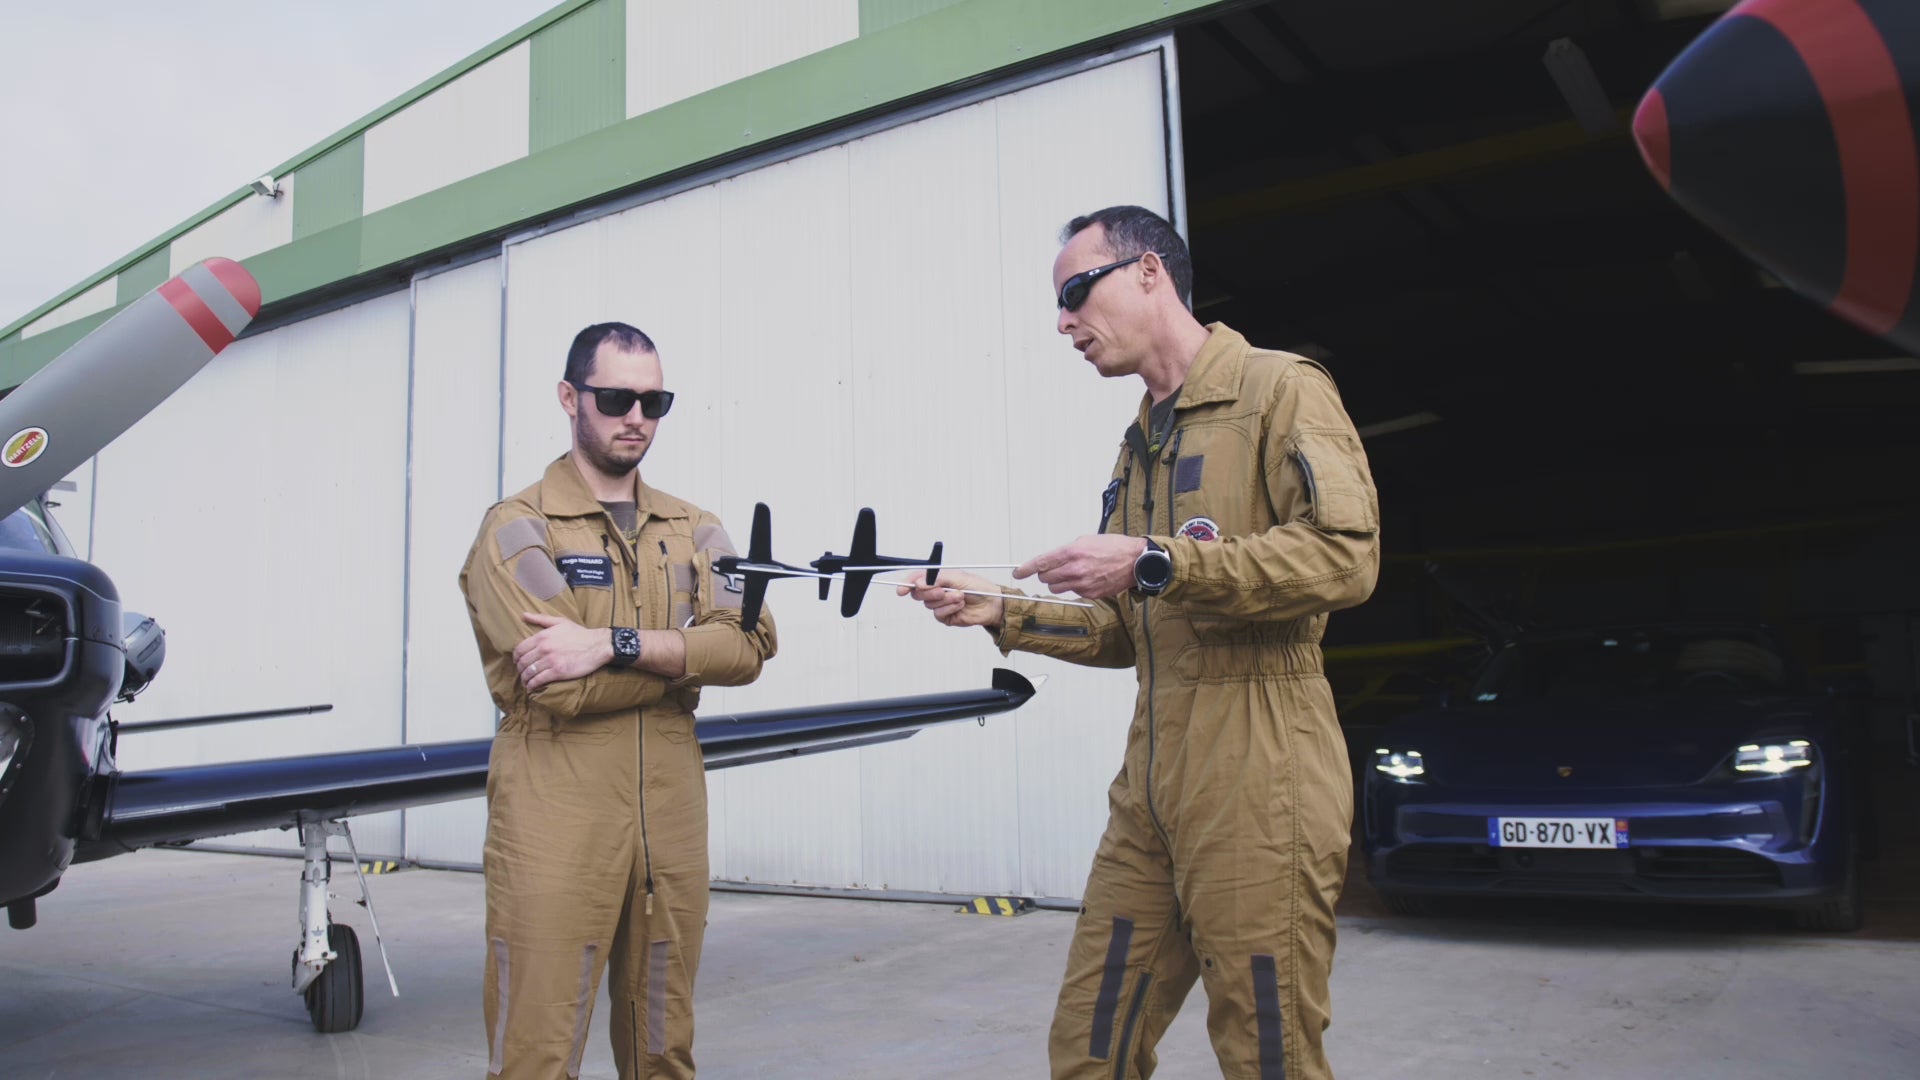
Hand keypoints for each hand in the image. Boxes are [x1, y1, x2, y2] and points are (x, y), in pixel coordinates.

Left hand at [513, 613, 612, 690]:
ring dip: (525, 679)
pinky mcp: (558, 672)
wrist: (597, 645)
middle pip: (523, 662)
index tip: (517, 662)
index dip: (516, 658)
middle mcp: (544, 648)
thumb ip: (540, 618)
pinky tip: (532, 687)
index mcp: (542, 636)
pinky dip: (532, 685)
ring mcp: (550, 661)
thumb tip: (524, 615)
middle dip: (520, 669)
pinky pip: (538, 680)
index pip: (520, 649)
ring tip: (526, 681)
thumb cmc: (579, 633)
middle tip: (522, 673)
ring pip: (529, 672)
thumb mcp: (560, 621)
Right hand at [897, 570, 1003, 629]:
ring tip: (960, 596)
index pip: (917, 579)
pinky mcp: (946, 617)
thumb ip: (937, 579)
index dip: (907, 583)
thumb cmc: (978, 587)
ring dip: (946, 600)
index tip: (902, 589)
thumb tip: (919, 583)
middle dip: (930, 591)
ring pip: (929, 604)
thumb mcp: (957, 577)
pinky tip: (960, 605)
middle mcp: (937, 591)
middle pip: (918, 593)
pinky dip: (950, 608)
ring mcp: (941, 605)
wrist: (992, 603)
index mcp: (938, 578)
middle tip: (943, 590)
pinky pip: (939, 614)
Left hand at [1015, 535, 1147, 601]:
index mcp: (1072, 552)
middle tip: (1052, 569)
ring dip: (1058, 582)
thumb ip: (1066, 551)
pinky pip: (1073, 592)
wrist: (1135, 561)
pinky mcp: (1090, 594)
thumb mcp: (1086, 540)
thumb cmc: (1113, 547)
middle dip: (1045, 574)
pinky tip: (1086, 578)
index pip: (1041, 563)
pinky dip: (1074, 587)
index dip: (1025, 569)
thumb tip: (1053, 559)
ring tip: (1071, 573)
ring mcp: (1082, 584)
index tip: (1018, 572)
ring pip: (1056, 588)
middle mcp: (1075, 570)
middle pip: (1045, 578)